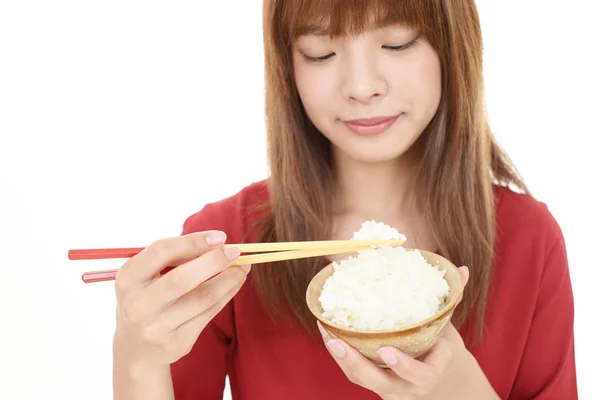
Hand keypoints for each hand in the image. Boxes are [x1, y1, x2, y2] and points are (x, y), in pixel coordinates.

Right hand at [112, 231, 249, 366]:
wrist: (136, 347)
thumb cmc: (148, 297)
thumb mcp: (148, 274)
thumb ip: (176, 257)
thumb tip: (218, 244)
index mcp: (128, 278)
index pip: (162, 252)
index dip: (194, 241)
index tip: (219, 237)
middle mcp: (138, 305)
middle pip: (182, 279)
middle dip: (214, 261)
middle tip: (235, 251)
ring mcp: (156, 327)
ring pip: (202, 298)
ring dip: (228, 279)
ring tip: (243, 267)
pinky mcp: (177, 343)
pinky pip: (209, 314)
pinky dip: (227, 295)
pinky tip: (235, 283)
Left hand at [319, 267, 470, 399]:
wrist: (435, 377)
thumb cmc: (440, 348)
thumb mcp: (448, 328)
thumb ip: (452, 301)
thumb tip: (464, 269)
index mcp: (430, 373)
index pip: (422, 374)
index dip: (405, 366)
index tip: (388, 351)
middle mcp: (407, 387)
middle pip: (382, 384)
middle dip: (361, 366)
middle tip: (342, 345)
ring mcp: (388, 388)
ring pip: (362, 380)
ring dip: (342, 359)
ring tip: (328, 334)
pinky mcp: (371, 383)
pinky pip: (353, 373)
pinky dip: (339, 354)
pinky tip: (326, 330)